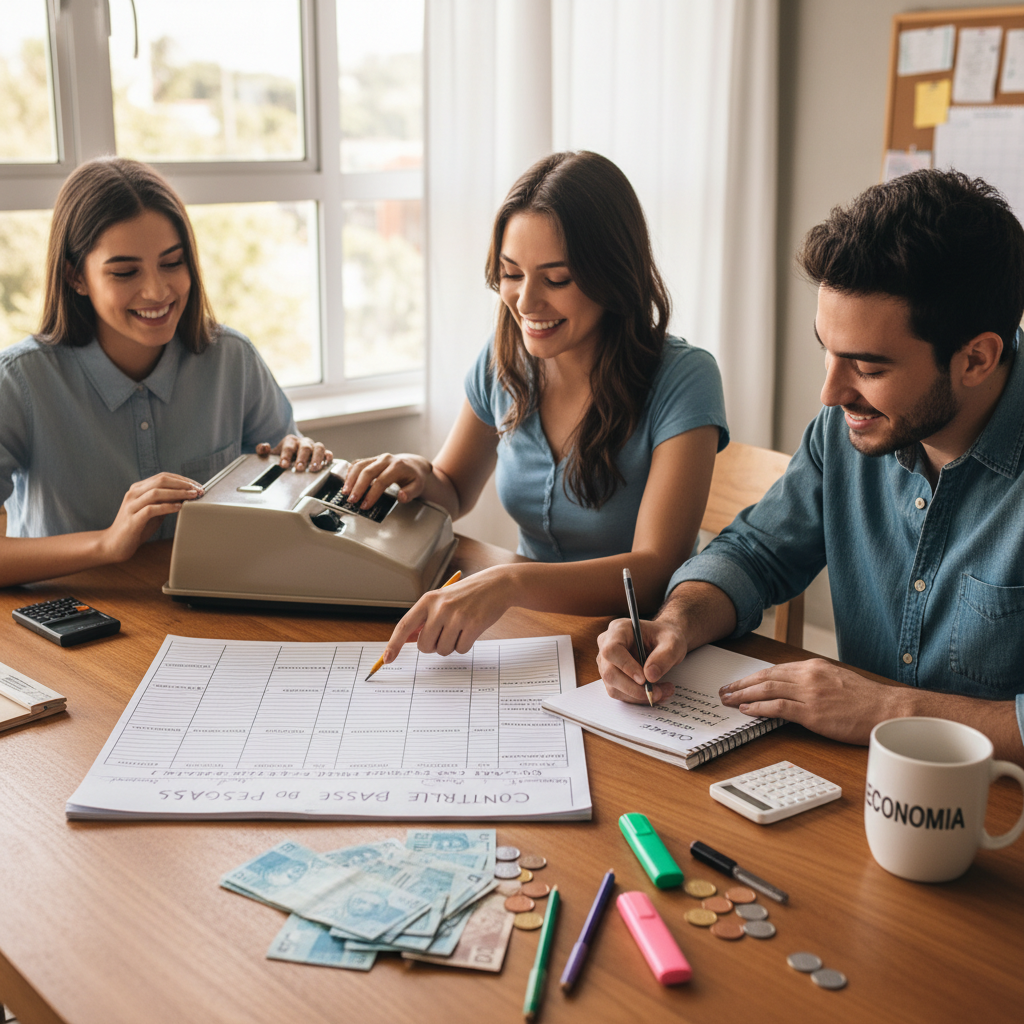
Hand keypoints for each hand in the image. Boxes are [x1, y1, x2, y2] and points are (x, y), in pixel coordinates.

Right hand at [102, 473, 203, 562]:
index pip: (163, 477)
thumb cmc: (137, 527)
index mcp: (138, 489)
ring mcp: (131, 506)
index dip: (182, 479)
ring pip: (156, 492)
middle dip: (183, 484)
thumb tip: (186, 495)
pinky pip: (151, 509)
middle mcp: (133, 494)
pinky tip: (179, 507)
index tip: (197, 485)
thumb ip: (165, 502)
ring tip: (192, 496)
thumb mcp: (153, 511)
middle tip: (198, 490)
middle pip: (161, 481)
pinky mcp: (132, 519)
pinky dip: (167, 506)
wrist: (114, 544)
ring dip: (177, 493)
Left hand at [256, 435, 332, 471]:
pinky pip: (328, 452)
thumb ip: (263, 450)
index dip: (286, 455)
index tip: (283, 465)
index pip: (288, 447)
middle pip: (304, 447)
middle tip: (299, 468)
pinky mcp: (323, 453)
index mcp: (290, 441)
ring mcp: (314, 447)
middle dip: (302, 458)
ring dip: (317, 458)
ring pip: (318, 448)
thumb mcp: (272, 453)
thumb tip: (263, 448)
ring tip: (314, 469)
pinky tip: (327, 462)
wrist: (294, 454)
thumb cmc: (283, 455)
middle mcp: (303, 442)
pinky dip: (328, 456)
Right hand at [342, 453, 432, 509]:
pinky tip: (346, 483)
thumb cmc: (414, 477)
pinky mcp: (371, 459)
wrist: (413, 465)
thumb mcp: (417, 487)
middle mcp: (386, 460)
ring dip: (350, 479)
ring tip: (345, 492)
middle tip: (351, 500)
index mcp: (397, 466)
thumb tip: (401, 497)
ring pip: (359, 465)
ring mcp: (377, 458)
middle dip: (358, 487)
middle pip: (367, 472)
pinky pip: (357, 463)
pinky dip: (350, 473)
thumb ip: (410, 493)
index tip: (365, 505)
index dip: (372, 494)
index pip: (381, 481)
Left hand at [381, 566, 514, 661]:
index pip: (404, 625)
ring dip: (451, 645)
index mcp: (428, 600)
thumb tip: (408, 640)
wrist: (496, 584)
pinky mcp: (474, 625)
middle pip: (425, 645)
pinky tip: (471, 629)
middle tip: (445, 633)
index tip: (388, 658)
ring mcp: (457, 616)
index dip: (394, 644)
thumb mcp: (442, 600)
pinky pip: (461, 649)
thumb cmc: (467, 594)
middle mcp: (440, 607)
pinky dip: (465, 644)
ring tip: (461, 627)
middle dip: (433, 646)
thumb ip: (425, 619)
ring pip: (443, 650)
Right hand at [596, 616, 687, 703]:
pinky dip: (638, 698)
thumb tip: (649, 677)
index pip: (611, 650)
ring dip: (638, 696)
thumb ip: (664, 656)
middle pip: (610, 672)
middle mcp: (606, 645)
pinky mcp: (612, 677)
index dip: (625, 666)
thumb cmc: (666, 638)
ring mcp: (606, 662)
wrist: (664, 642)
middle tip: (658, 693)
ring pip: (614, 687)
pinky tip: (656, 693)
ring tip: (663, 692)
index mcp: (619, 629)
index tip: (644, 679)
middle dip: (634, 688)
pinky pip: (619, 693)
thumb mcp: (673, 642)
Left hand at [719, 658, 905, 744]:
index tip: (738, 683)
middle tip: (724, 690)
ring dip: (743, 695)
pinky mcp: (813, 713)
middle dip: (741, 684)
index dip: (752, 677)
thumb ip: (812, 682)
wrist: (888, 711)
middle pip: (765, 677)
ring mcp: (810, 694)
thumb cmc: (865, 701)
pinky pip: (778, 707)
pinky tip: (746, 710)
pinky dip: (759, 708)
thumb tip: (790, 689)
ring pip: (767, 690)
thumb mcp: (836, 681)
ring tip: (728, 700)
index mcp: (813, 667)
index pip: (775, 670)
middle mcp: (808, 676)